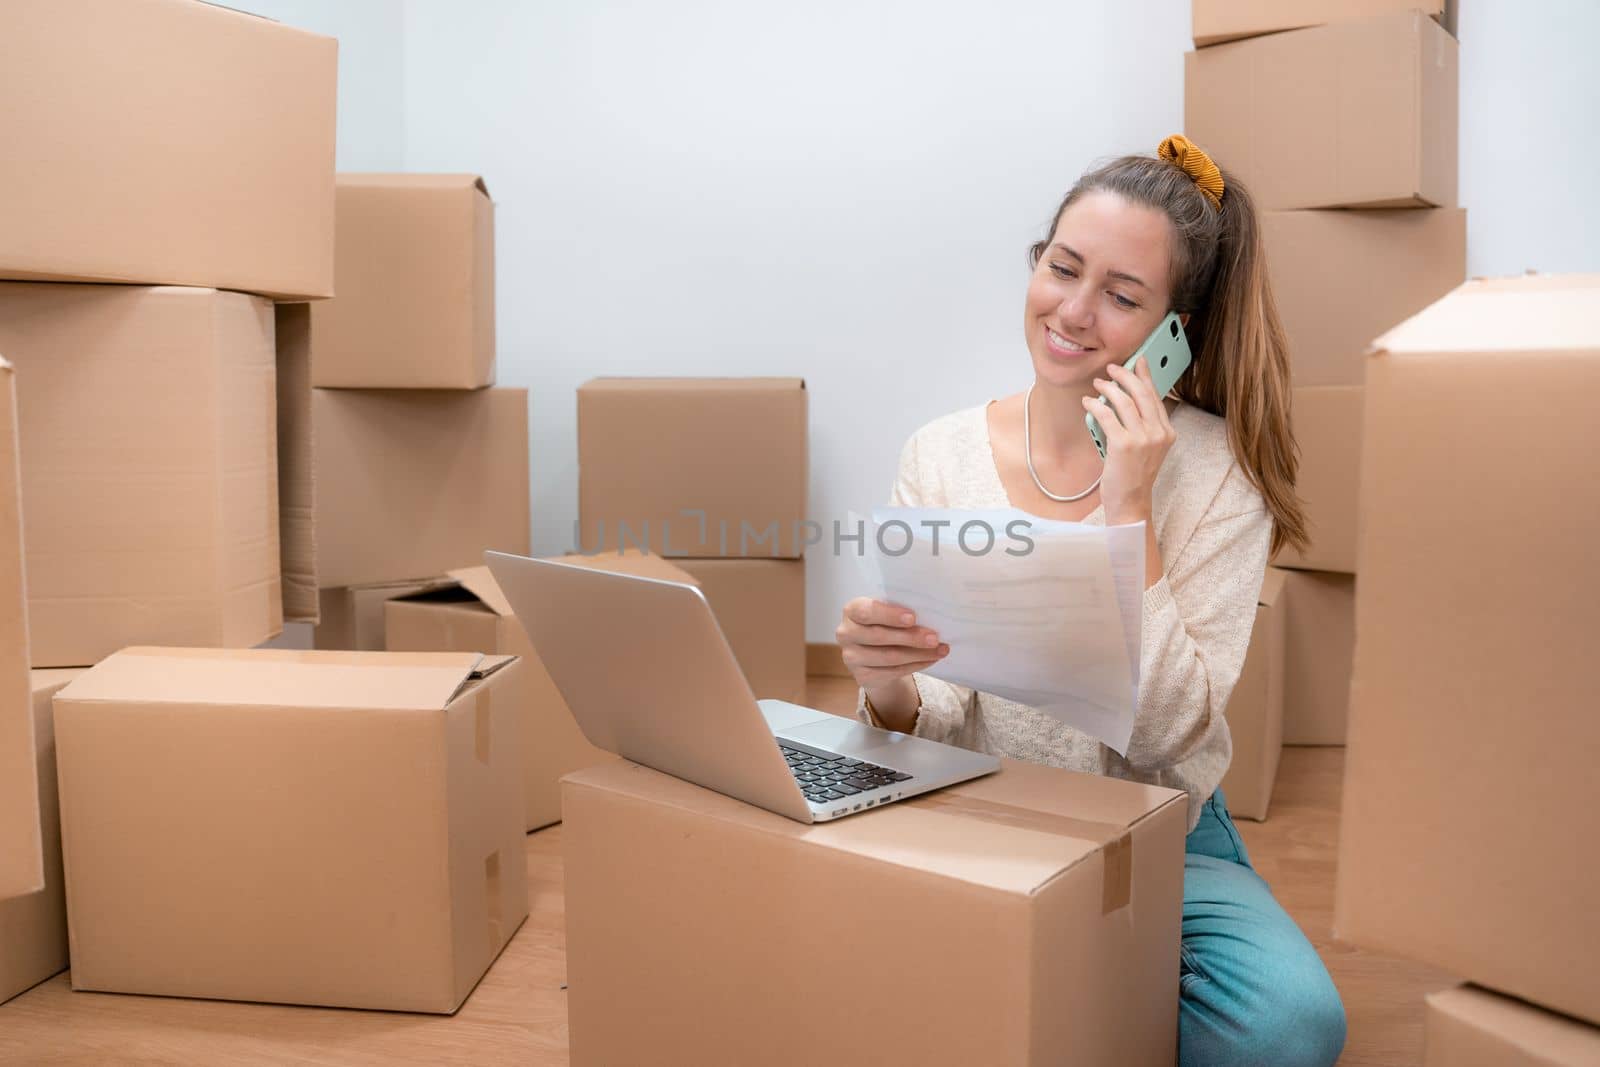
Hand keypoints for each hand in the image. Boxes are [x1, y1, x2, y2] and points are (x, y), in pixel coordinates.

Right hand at [835, 597, 947, 690]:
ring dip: (918, 654)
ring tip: (940, 650)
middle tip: (934, 638)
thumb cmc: (884, 623)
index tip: (913, 617)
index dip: (889, 615)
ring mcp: (851, 657)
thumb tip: (930, 615)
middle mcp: (846, 633)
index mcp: (851, 610)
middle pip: (879, 636)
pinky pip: (893, 672)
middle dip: (910, 637)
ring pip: (889, 657)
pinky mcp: (862, 676)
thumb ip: (899, 610)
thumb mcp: (887, 611)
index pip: (867, 611)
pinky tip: (930, 659)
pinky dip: (916, 665)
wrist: (873, 651)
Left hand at [1083, 356, 1176, 522]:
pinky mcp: (1124, 445)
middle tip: (1111, 369)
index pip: (1156, 396)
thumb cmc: (1133, 475)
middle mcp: (1159, 433)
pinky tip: (1088, 402)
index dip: (1145, 376)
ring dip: (1108, 388)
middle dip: (1125, 376)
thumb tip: (1125, 398)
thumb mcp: (1146, 448)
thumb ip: (1143, 425)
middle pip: (1141, 393)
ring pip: (1124, 401)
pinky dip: (1095, 405)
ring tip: (1097, 384)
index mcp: (1167, 432)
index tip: (1138, 361)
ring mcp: (1143, 439)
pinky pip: (1107, 415)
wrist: (1130, 502)